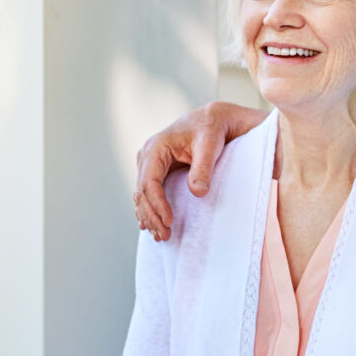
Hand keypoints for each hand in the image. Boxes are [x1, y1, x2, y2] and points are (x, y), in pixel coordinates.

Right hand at [133, 102, 266, 239]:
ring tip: (161, 236)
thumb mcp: (210, 144)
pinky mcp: (156, 171)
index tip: (170, 221)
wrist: (213, 120)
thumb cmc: (211, 129)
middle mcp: (148, 155)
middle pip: (142, 192)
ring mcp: (149, 164)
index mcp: (156, 147)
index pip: (150, 182)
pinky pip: (148, 194)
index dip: (158, 204)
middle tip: (165, 236)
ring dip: (149, 216)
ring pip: (142, 195)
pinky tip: (153, 226)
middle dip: (152, 216)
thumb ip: (204, 167)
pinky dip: (150, 210)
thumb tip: (198, 192)